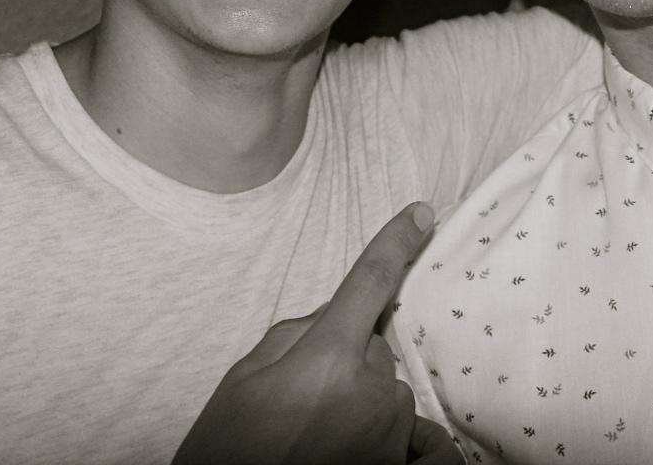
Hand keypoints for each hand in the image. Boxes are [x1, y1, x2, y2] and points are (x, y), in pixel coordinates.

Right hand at [173, 202, 460, 464]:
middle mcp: (369, 388)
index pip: (370, 282)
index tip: (422, 213)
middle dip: (345, 355)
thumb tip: (331, 316)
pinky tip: (347, 444)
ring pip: (384, 385)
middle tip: (301, 392)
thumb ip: (294, 334)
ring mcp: (390, 429)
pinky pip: (401, 426)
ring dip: (360, 395)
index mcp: (327, 356)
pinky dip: (380, 429)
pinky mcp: (398, 460)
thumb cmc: (230, 447)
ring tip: (314, 430)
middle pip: (371, 344)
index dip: (397, 241)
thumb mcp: (245, 378)